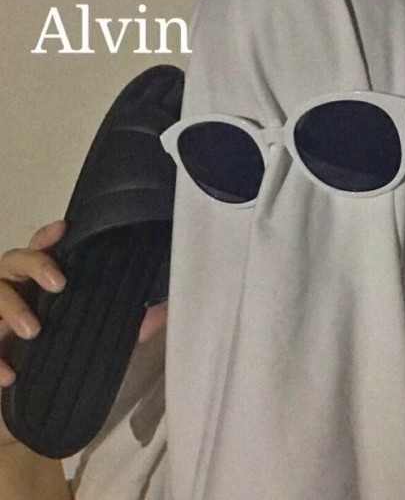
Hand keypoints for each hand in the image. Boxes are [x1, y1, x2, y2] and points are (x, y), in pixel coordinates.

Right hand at [0, 221, 167, 446]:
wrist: (25, 413)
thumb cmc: (60, 364)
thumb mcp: (95, 341)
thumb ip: (125, 327)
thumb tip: (152, 319)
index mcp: (37, 285)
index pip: (40, 250)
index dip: (47, 237)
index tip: (64, 229)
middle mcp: (13, 293)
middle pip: (11, 262)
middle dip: (33, 266)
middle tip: (59, 284)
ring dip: (10, 309)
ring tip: (34, 330)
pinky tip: (9, 375)